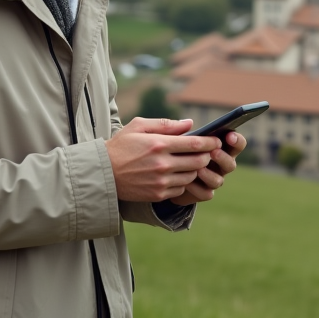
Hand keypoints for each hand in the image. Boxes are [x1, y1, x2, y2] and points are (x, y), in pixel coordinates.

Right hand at [105, 117, 221, 202]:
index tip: (216, 140)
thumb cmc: (121, 146)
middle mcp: (162, 164)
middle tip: (208, 152)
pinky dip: (183, 181)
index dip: (210, 142)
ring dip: (195, 169)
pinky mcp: (158, 194)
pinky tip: (178, 174)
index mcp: (159, 144)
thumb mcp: (139, 126)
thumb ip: (166, 124)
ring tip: (192, 163)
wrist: (102, 173)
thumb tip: (190, 123)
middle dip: (206, 156)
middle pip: (198, 161)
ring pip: (191, 176)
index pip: (195, 143)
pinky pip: (181, 188)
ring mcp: (161, 181)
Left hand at [170, 131, 246, 205]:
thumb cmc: (175, 152)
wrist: (166, 176)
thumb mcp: (179, 140)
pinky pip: (206, 193)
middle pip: (231, 164)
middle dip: (223, 158)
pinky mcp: (204, 193)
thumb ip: (185, 132)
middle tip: (213, 152)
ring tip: (199, 169)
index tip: (229, 136)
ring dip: (210, 174)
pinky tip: (187, 182)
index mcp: (220, 148)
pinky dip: (197, 188)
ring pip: (219, 180)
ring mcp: (214, 180)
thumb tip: (189, 122)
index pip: (237, 143)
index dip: (236, 140)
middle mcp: (221, 165)